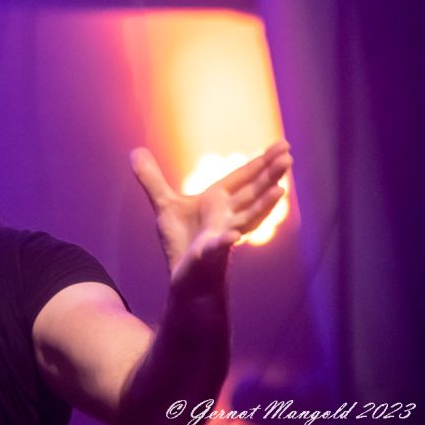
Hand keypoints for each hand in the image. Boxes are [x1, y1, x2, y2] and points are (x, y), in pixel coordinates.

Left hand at [130, 141, 291, 290]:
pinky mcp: (207, 257)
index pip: (243, 178)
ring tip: (280, 191)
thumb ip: (152, 179)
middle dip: (270, 176)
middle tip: (288, 157)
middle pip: (252, 193)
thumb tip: (136, 151)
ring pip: (245, 219)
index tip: (284, 145)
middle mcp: (227, 217)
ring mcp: (221, 237)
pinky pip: (216, 249)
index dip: (261, 162)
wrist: (185, 280)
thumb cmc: (181, 243)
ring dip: (263, 206)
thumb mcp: (163, 205)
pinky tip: (230, 236)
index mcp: (218, 202)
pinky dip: (223, 242)